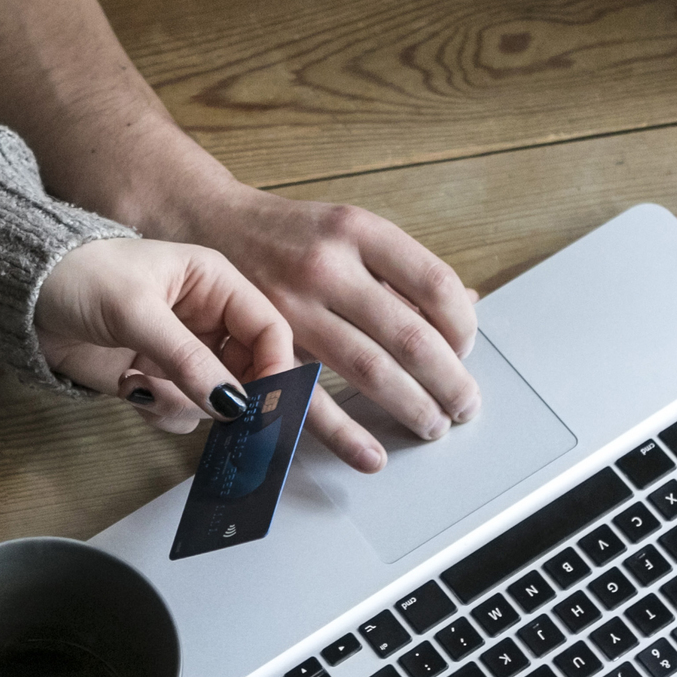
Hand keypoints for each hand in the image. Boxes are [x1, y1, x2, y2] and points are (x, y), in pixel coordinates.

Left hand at [37, 238, 372, 465]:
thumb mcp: (137, 311)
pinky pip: (181, 412)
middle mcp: (207, 320)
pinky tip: (129, 388)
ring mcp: (182, 353)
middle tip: (205, 408)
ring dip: (183, 403)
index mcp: (215, 284)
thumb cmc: (80, 276)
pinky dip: (159, 412)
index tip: (264, 403)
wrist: (23, 295)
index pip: (268, 329)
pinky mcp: (156, 379)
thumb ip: (187, 358)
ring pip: (213, 400)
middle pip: (248, 372)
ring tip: (141, 384)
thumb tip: (232, 403)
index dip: (274, 367)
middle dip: (226, 396)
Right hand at [170, 185, 480, 468]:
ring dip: (412, 407)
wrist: (209, 222)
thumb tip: (466, 305)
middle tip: (465, 406)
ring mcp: (292, 306)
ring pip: (369, 370)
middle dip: (448, 382)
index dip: (463, 327)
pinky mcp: (264, 343)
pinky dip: (345, 435)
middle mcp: (327, 266)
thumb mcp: (349, 231)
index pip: (434, 285)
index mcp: (357, 231)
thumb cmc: (290, 234)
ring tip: (434, 425)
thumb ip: (403, 272)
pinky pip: (310, 399)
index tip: (466, 350)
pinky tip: (371, 454)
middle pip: (409, 335)